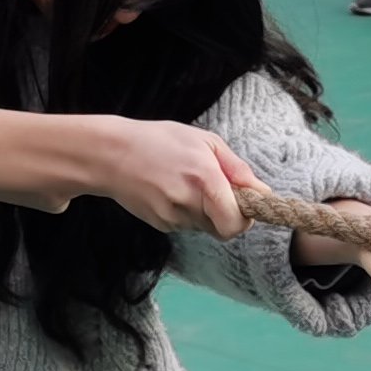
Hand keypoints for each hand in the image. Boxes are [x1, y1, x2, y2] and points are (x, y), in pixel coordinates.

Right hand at [74, 117, 259, 236]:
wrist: (110, 155)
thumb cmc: (159, 140)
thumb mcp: (204, 141)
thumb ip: (236, 168)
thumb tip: (261, 191)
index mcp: (204, 179)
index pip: (237, 222)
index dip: (246, 217)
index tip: (245, 203)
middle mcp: (189, 203)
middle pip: (225, 230)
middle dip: (230, 217)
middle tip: (222, 196)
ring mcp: (172, 218)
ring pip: (205, 227)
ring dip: (206, 212)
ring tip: (187, 184)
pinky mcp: (160, 225)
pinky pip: (186, 225)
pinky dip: (187, 212)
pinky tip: (171, 190)